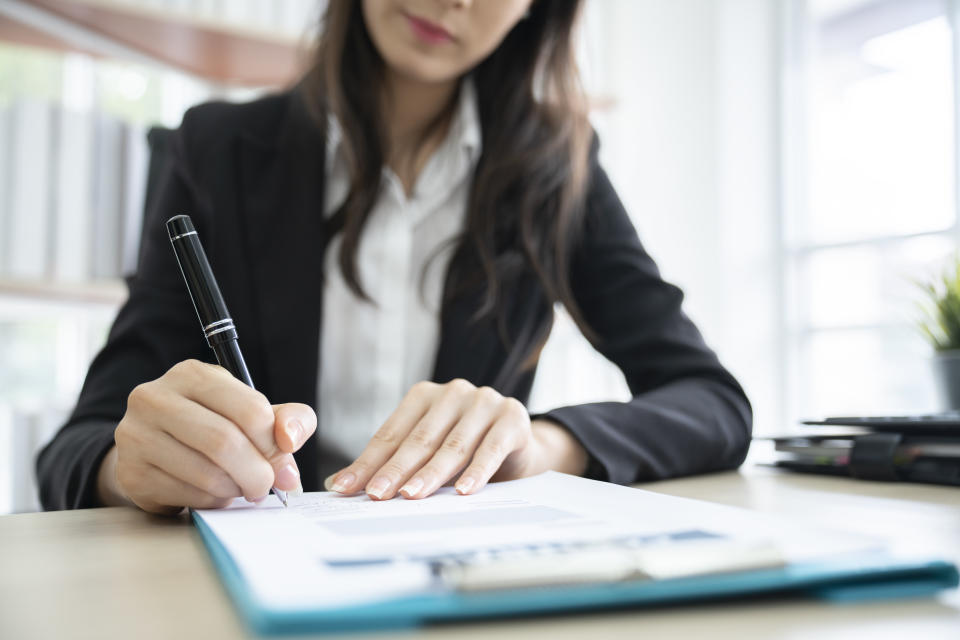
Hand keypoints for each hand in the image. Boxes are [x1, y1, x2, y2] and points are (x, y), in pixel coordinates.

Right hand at [98, 359, 316, 514]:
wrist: (155, 450)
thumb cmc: (212, 426)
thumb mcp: (252, 411)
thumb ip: (288, 419)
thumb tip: (290, 441)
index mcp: (192, 374)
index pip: (250, 409)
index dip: (274, 441)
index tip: (281, 456)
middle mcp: (155, 398)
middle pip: (225, 442)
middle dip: (257, 472)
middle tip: (266, 484)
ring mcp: (136, 435)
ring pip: (207, 474)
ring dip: (236, 489)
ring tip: (240, 487)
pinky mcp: (131, 473)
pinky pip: (189, 496)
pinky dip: (213, 502)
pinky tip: (213, 493)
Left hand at [325, 379, 587, 500]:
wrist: (521, 445)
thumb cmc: (466, 449)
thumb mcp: (428, 452)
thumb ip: (391, 463)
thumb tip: (339, 484)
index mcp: (425, 396)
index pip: (391, 433)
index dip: (369, 462)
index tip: (347, 488)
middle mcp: (454, 393)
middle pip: (419, 438)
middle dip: (395, 469)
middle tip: (377, 495)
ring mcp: (485, 402)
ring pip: (452, 444)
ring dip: (431, 473)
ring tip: (411, 495)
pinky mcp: (513, 418)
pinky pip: (490, 448)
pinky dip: (476, 471)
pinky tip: (463, 491)